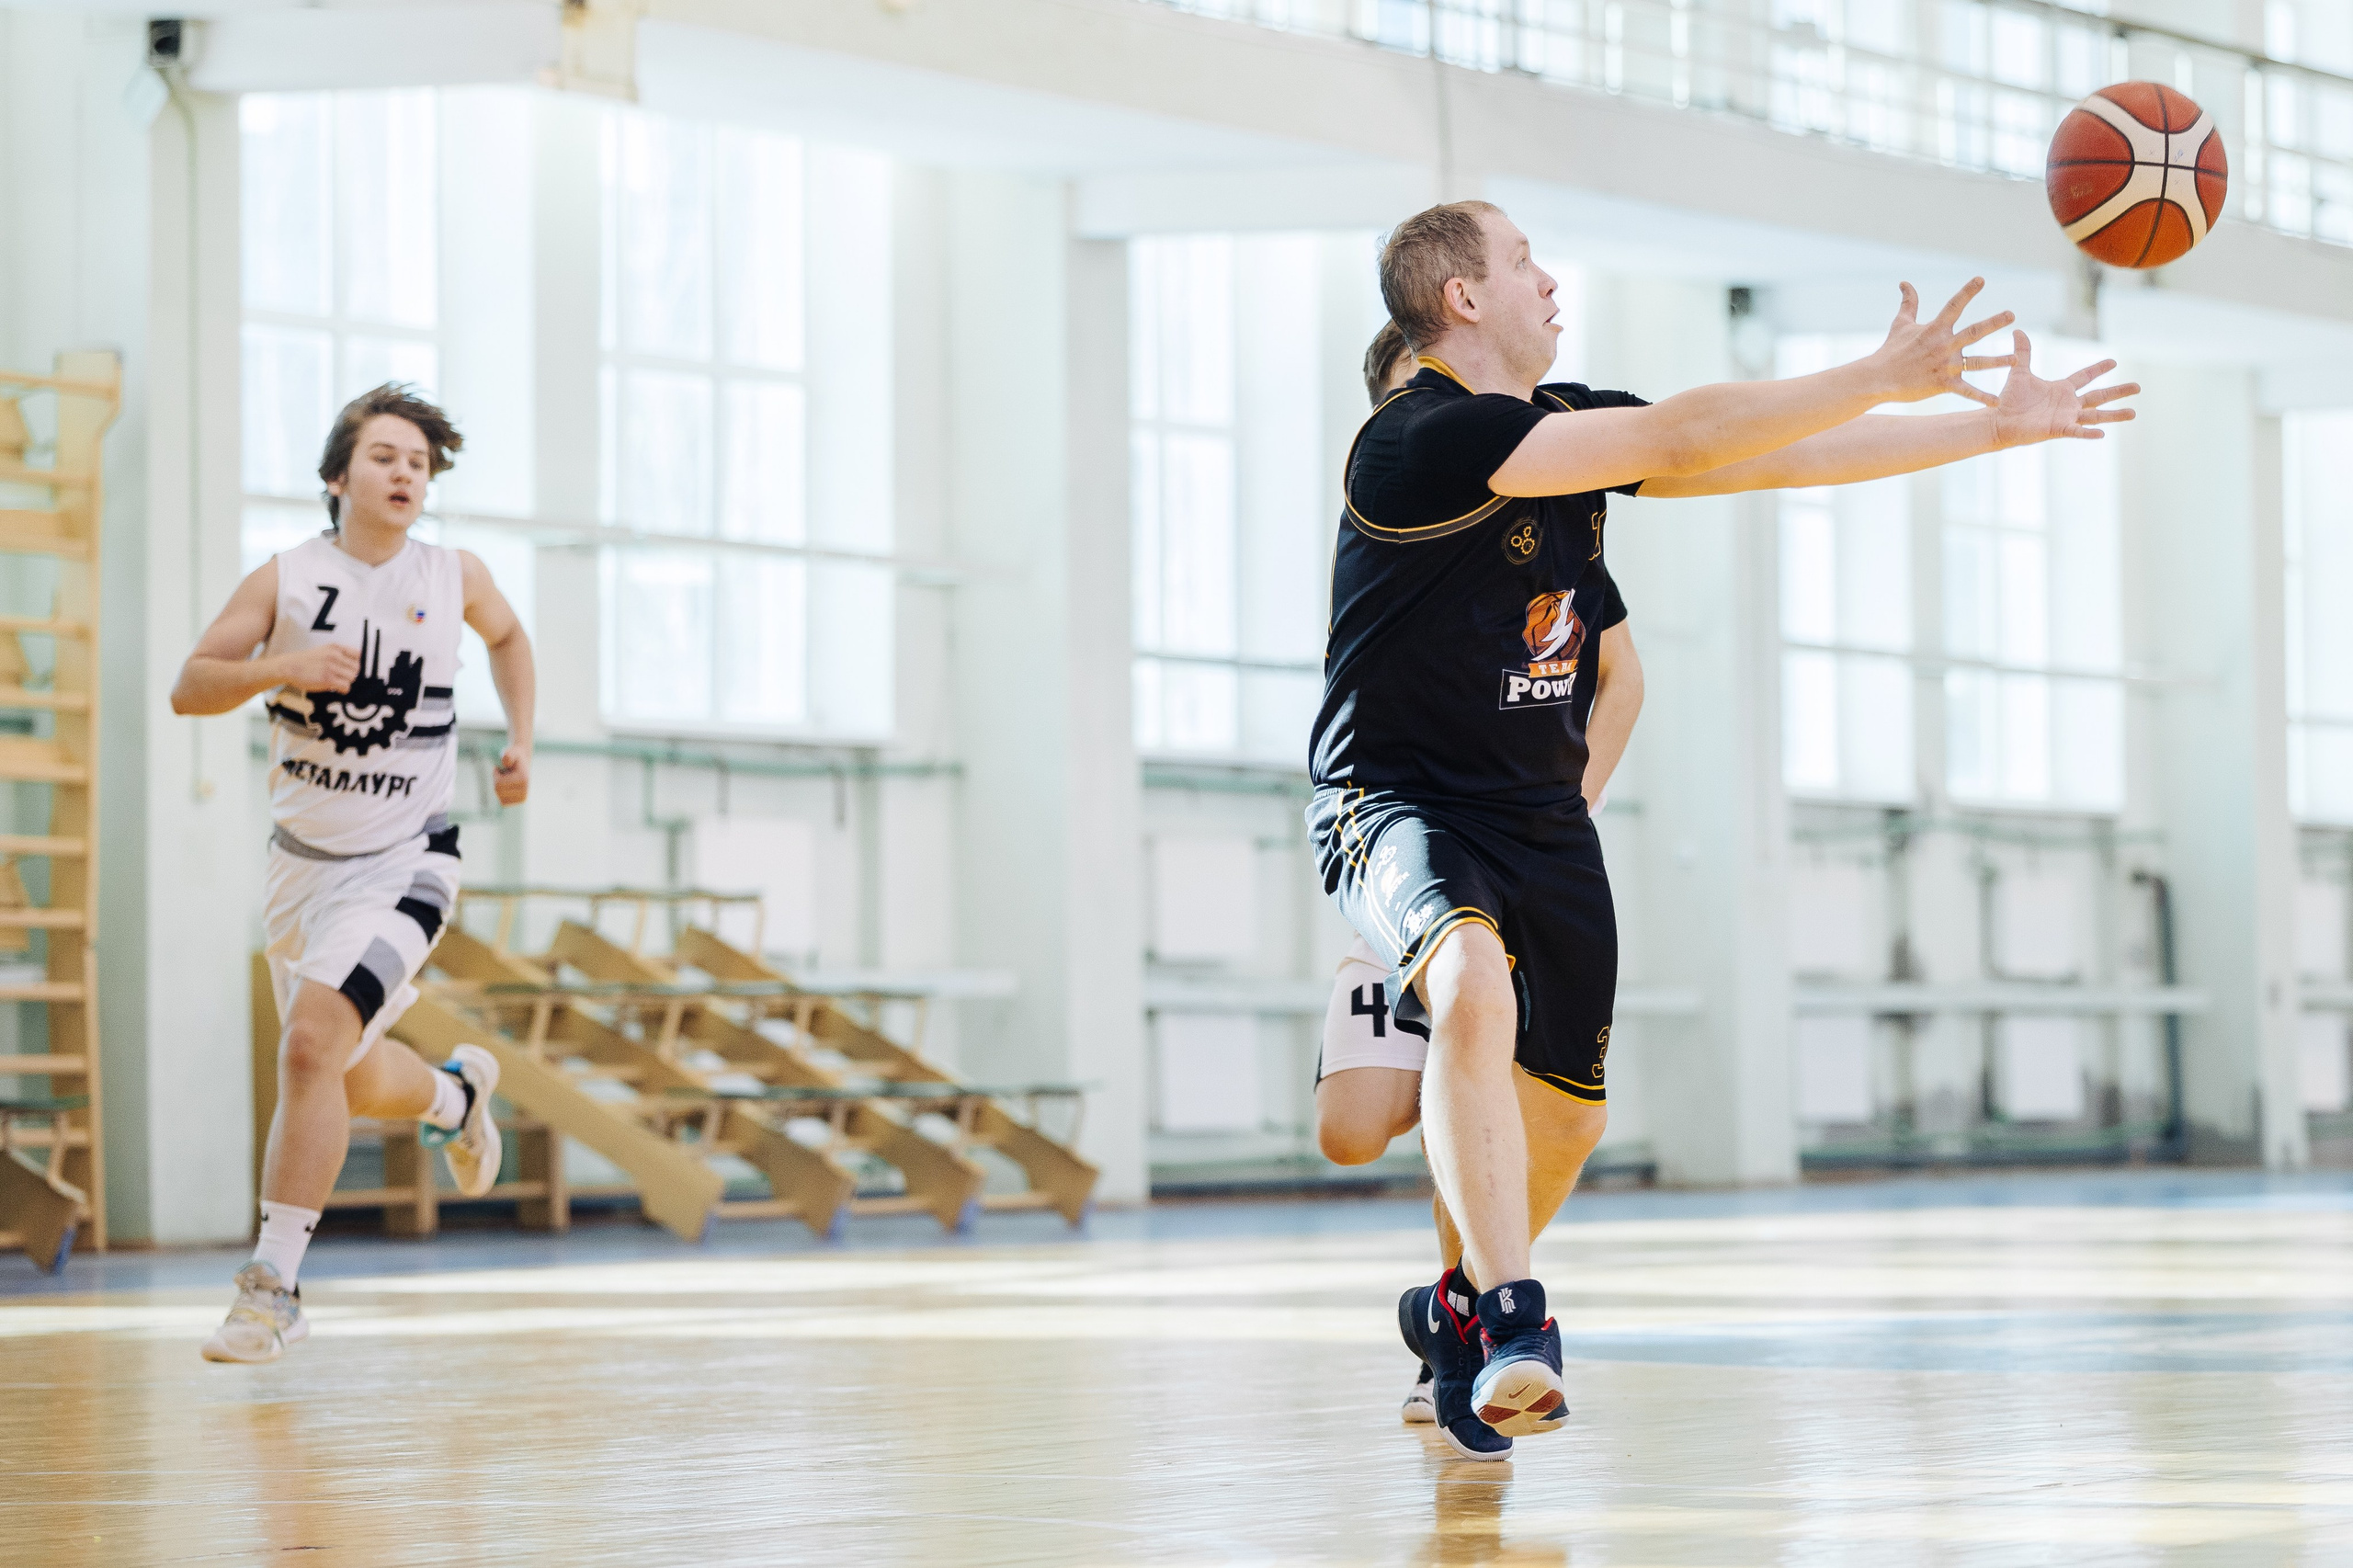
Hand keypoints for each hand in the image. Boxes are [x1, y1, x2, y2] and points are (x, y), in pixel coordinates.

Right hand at [273, 642, 359, 692]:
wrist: (289, 667)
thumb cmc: (306, 661)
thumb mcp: (323, 650)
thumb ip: (338, 654)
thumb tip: (355, 665)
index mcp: (335, 647)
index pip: (358, 654)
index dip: (355, 663)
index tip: (348, 668)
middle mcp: (335, 655)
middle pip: (356, 668)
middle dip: (350, 674)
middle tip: (341, 677)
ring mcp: (331, 667)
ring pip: (352, 677)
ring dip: (346, 682)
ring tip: (337, 682)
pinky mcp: (327, 679)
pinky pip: (346, 686)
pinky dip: (343, 689)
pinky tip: (336, 688)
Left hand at [493, 744, 530, 806]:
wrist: (523, 762)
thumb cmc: (515, 757)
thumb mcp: (511, 752)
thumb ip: (508, 755)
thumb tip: (506, 760)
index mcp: (523, 780)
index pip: (498, 784)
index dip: (496, 774)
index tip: (501, 767)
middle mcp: (525, 790)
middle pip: (498, 791)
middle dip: (497, 781)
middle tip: (504, 773)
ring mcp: (523, 797)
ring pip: (501, 797)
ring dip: (500, 787)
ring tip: (506, 779)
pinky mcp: (520, 801)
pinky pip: (504, 802)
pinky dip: (502, 794)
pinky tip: (507, 786)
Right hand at [1868, 278, 2016, 404]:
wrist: (1878, 378)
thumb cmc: (1890, 350)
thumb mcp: (1900, 324)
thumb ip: (1908, 303)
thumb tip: (1905, 283)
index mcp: (1935, 329)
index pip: (1954, 306)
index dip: (1967, 292)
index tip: (1981, 279)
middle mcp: (1943, 345)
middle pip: (1973, 332)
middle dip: (1993, 323)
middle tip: (2011, 315)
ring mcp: (1944, 365)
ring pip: (1976, 362)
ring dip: (1997, 361)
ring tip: (2016, 359)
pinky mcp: (1943, 384)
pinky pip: (1966, 391)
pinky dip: (1981, 398)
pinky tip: (1996, 403)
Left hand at [1990, 331, 2138, 445]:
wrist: (1998, 421)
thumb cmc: (2009, 400)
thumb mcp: (2019, 372)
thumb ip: (2023, 353)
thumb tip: (2018, 330)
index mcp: (2062, 389)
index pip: (2085, 377)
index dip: (2099, 369)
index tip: (2114, 361)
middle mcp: (2068, 403)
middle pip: (2099, 396)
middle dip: (2118, 391)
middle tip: (2138, 387)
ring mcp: (2065, 417)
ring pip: (2095, 415)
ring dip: (2114, 415)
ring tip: (2133, 413)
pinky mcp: (2057, 429)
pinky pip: (2076, 431)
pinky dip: (2088, 433)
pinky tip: (2102, 433)